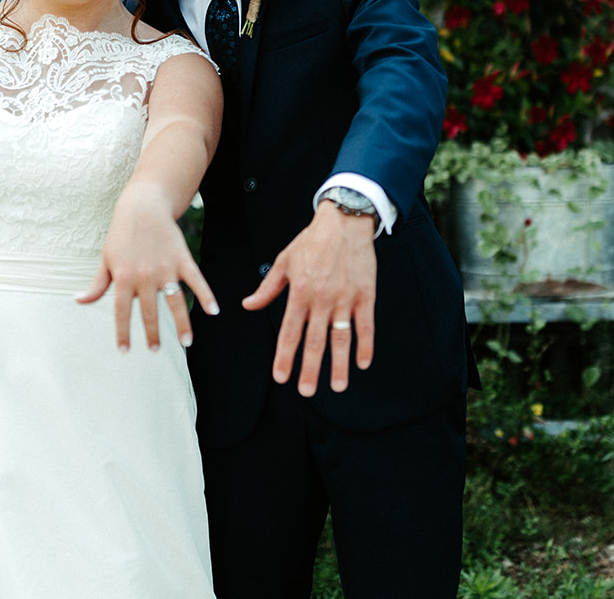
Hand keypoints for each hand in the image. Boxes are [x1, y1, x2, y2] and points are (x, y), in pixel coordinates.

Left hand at [76, 188, 218, 350]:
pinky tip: (214, 311)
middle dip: (152, 334)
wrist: (143, 206)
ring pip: (175, 302)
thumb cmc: (121, 234)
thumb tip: (79, 301)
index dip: (122, 333)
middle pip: (149, 312)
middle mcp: (144, 276)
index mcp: (123, 278)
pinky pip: (196, 281)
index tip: (124, 351)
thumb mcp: (106, 259)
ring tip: (186, 343)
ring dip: (182, 324)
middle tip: (155, 351)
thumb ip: (97, 284)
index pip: (122, 312)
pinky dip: (206, 295)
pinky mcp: (182, 259)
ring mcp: (165, 268)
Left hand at [243, 202, 376, 395]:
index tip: (281, 377)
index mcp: (299, 292)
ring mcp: (345, 299)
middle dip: (310, 370)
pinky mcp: (365, 295)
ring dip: (340, 365)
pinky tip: (363, 363)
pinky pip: (366, 326)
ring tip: (338, 387)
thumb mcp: (284, 261)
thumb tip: (248, 305)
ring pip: (341, 339)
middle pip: (315, 342)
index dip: (285, 357)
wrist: (344, 221)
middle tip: (307, 392)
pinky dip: (365, 346)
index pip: (289, 332)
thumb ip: (267, 288)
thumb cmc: (311, 241)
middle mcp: (322, 299)